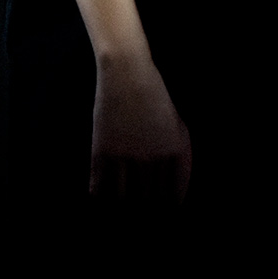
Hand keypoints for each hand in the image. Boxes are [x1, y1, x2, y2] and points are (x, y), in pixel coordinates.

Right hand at [90, 54, 191, 205]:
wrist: (127, 70)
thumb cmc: (154, 96)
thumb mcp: (177, 124)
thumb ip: (178, 158)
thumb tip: (174, 193)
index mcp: (175, 151)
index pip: (175, 194)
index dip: (169, 206)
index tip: (162, 208)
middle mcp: (152, 157)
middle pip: (148, 199)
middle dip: (145, 206)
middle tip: (141, 208)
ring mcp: (126, 155)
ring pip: (123, 198)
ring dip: (122, 204)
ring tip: (121, 205)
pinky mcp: (103, 151)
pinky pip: (99, 187)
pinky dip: (99, 196)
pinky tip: (99, 198)